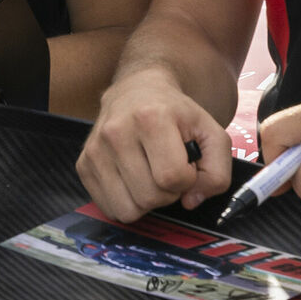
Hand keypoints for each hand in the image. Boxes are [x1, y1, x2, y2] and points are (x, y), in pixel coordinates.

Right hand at [78, 71, 235, 220]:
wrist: (137, 90)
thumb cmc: (176, 114)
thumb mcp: (211, 132)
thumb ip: (217, 171)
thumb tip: (190, 200)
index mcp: (150, 118)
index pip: (173, 177)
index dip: (188, 179)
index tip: (186, 163)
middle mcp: (116, 131)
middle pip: (149, 197)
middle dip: (167, 192)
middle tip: (167, 169)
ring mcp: (95, 149)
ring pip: (127, 209)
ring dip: (146, 201)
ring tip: (150, 176)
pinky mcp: (83, 165)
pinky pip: (109, 208)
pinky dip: (126, 202)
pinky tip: (133, 180)